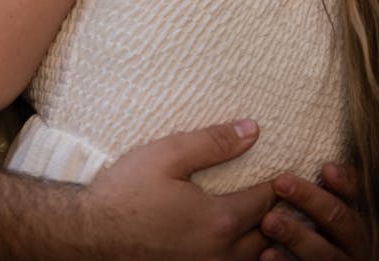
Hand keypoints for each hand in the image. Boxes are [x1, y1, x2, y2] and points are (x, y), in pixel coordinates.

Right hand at [83, 120, 275, 259]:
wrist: (90, 236)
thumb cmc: (125, 193)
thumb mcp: (168, 155)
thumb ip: (213, 142)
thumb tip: (253, 130)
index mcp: (219, 221)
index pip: (265, 201)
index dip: (279, 185)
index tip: (289, 173)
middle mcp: (219, 254)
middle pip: (267, 236)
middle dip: (278, 214)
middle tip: (287, 196)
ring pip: (252, 260)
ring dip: (264, 240)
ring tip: (270, 220)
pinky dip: (243, 256)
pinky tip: (238, 243)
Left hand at [260, 163, 376, 260]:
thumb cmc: (334, 232)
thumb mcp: (345, 208)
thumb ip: (339, 189)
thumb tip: (325, 164)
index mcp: (365, 218)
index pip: (359, 195)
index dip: (346, 183)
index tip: (326, 169)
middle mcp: (360, 244)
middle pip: (340, 220)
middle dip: (310, 200)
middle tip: (280, 182)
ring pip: (324, 252)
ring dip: (295, 235)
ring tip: (268, 221)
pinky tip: (267, 254)